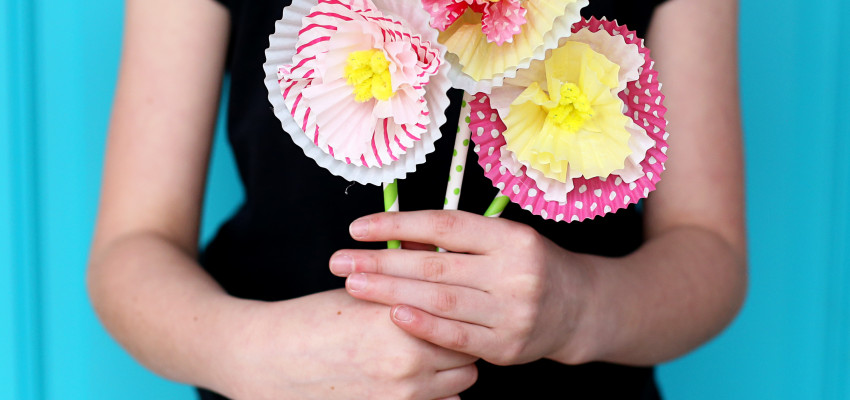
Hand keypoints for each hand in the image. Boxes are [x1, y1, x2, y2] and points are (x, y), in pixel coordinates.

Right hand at [215, 289, 477, 399]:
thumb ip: (406, 281)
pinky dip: (436, 394)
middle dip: (460, 342)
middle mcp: (408, 359)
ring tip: (429, 356)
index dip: (458, 311)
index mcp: (401, 317)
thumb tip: (439, 261)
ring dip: (452, 370)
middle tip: (443, 331)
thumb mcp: (361, 290)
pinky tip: (415, 379)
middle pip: (468, 353)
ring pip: (461, 383)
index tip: (453, 307)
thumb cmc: (313, 320)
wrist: (268, 359)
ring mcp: (401, 394)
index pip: (461, 316)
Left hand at [329, 211, 598, 366]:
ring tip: (354, 285)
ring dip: (391, 292)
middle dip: (381, 263)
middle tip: (340, 260)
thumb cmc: (529, 266)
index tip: (358, 227)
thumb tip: (398, 238)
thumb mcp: (502, 241)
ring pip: (441, 300)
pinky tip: (393, 315)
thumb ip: (457, 242)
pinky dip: (423, 326)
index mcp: (510, 237)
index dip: (397, 225)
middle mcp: (513, 272)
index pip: (444, 226)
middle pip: (435, 265)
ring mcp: (512, 311)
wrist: (579, 308)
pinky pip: (457, 337)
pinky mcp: (507, 345)